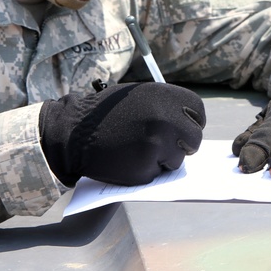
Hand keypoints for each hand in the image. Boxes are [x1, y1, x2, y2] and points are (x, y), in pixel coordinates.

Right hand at [39, 82, 205, 185]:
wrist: (73, 132)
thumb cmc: (103, 116)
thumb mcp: (136, 97)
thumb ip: (162, 106)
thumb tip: (186, 123)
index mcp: (164, 96)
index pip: (198, 112)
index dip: (190, 123)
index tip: (180, 129)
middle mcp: (166, 116)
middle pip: (194, 138)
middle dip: (182, 146)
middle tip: (162, 147)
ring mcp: (158, 141)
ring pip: (178, 159)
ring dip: (163, 160)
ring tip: (137, 150)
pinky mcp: (147, 163)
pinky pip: (159, 173)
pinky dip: (147, 171)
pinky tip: (128, 160)